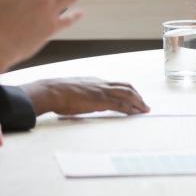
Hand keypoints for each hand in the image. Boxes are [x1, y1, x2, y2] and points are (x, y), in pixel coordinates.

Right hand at [21, 77, 149, 116]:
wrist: (51, 91)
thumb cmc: (57, 93)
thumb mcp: (74, 90)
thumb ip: (83, 94)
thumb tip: (85, 101)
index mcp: (96, 81)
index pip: (117, 85)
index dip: (128, 91)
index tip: (134, 98)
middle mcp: (102, 84)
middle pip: (127, 87)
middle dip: (138, 96)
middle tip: (144, 105)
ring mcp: (102, 91)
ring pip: (127, 94)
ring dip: (138, 102)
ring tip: (144, 110)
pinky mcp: (100, 101)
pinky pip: (120, 104)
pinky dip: (130, 109)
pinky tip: (135, 114)